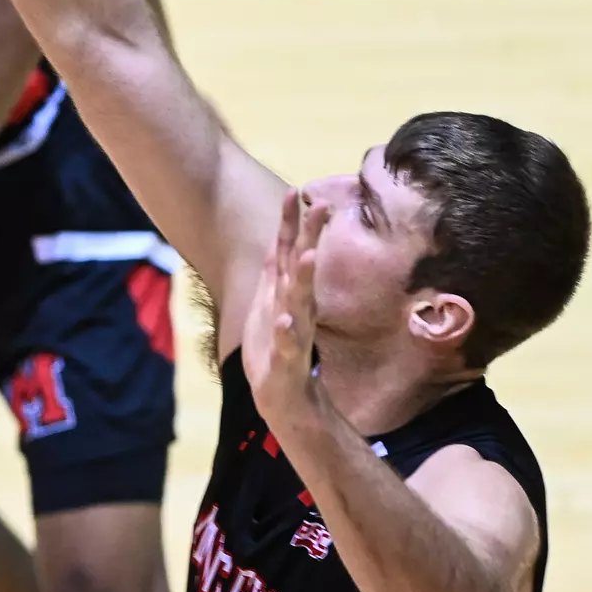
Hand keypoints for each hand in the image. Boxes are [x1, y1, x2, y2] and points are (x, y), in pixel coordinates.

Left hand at [243, 189, 330, 428]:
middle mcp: (297, 308)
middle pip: (302, 268)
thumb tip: (280, 240)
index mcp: (289, 294)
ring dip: (303, 279)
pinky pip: (290, 346)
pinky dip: (289, 333)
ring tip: (307, 255)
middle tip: (319, 208)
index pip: (291, 252)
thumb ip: (277, 274)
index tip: (294, 191)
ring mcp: (295, 334)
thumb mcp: (272, 304)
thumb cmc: (279, 347)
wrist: (288, 400)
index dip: (291, 224)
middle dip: (309, 238)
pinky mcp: (287, 362)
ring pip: (300, 302)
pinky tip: (287, 321)